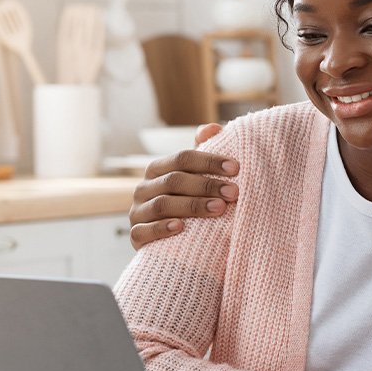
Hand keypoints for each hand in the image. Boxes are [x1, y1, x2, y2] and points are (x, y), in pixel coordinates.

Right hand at [128, 124, 239, 248]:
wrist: (172, 242)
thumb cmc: (188, 201)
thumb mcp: (195, 177)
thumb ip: (203, 152)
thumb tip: (214, 128)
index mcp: (158, 169)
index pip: (182, 158)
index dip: (209, 161)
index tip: (236, 168)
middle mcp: (143, 188)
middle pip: (174, 181)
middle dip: (207, 185)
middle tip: (233, 192)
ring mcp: (137, 212)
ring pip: (162, 205)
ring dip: (193, 206)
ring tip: (219, 208)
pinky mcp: (135, 236)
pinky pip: (143, 231)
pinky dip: (161, 228)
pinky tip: (181, 228)